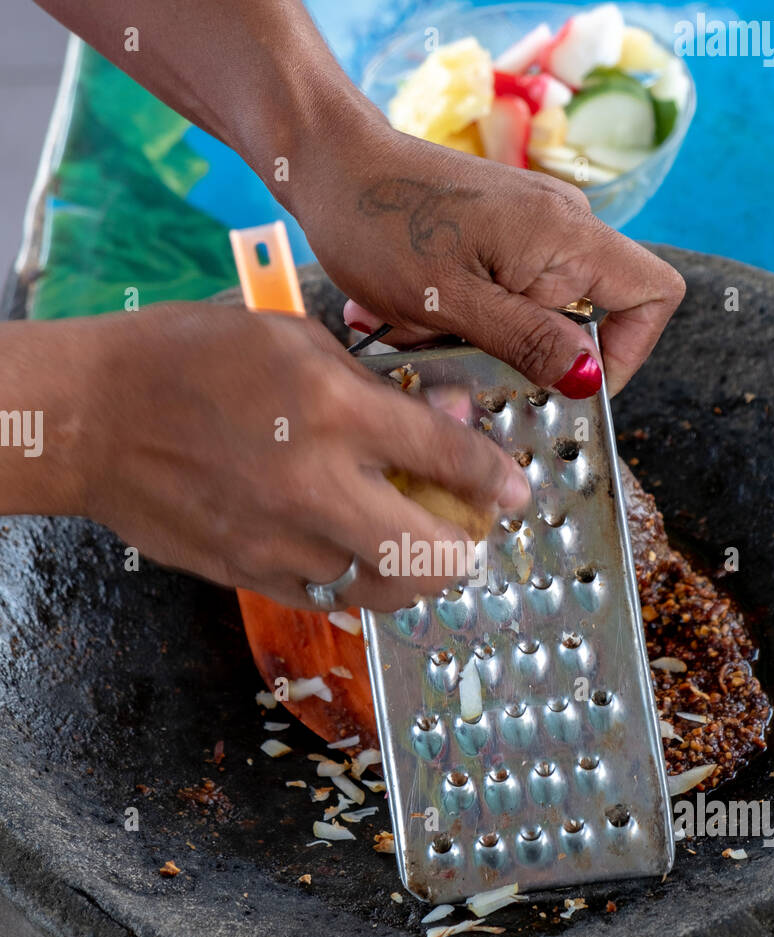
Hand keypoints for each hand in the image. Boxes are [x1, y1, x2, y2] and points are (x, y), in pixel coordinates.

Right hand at [69, 304, 528, 609]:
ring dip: (415, 575)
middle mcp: (315, 485)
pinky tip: (352, 553)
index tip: (516, 491)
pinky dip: (356, 581)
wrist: (92, 418)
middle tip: (469, 533)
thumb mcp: (291, 338)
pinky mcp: (249, 574)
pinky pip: (329, 598)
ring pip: (383, 591)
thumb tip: (441, 420)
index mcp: (332, 409)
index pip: (446, 459)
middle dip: (466, 550)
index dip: (497, 480)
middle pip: (430, 555)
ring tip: (416, 547)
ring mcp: (280, 541)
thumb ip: (372, 382)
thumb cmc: (187, 358)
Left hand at [287, 121, 684, 396]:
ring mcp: (530, 227)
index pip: (653, 294)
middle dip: (525, 353)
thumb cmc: (378, 222)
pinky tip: (407, 314)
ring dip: (478, 338)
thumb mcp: (450, 302)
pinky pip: (502, 293)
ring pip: (536, 311)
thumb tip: (588, 378)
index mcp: (564, 234)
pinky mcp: (499, 232)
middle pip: (589, 314)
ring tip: (415, 329)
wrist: (327, 161)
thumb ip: (527, 340)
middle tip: (458, 355)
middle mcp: (560, 224)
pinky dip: (461, 316)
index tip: (567, 385)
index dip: (626, 353)